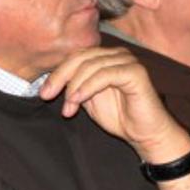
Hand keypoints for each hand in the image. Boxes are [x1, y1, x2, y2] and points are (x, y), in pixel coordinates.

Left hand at [38, 48, 189, 162]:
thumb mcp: (89, 100)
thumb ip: (76, 87)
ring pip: (91, 65)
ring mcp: (128, 61)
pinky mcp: (136, 72)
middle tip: (47, 96)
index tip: (44, 92)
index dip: (58, 72)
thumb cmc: (120, 117)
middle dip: (61, 77)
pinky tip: (78, 100)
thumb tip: (54, 81)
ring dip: (74, 87)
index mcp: (106, 58)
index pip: (77, 56)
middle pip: (81, 57)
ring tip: (68, 107)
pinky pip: (106, 74)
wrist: (145, 134)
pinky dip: (88, 86)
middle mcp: (117, 55)